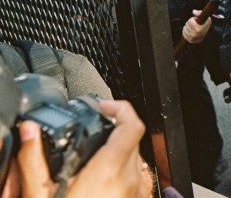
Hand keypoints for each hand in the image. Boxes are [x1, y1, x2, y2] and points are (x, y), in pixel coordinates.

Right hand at [7, 100, 150, 197]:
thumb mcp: (39, 196)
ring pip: (134, 163)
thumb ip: (33, 162)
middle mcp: (129, 181)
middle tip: (91, 136)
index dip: (120, 108)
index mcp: (108, 171)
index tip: (105, 107)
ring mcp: (136, 195)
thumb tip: (28, 133)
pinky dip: (120, 177)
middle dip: (112, 134)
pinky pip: (135, 182)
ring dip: (117, 156)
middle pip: (131, 141)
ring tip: (92, 164)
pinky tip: (100, 186)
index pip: (131, 124)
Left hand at [182, 10, 211, 43]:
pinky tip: (191, 31)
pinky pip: (183, 33)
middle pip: (187, 24)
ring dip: (188, 26)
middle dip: (191, 22)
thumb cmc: (206, 25)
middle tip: (196, 24)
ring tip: (194, 27)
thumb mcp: (206, 17)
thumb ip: (200, 13)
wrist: (209, 35)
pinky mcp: (190, 41)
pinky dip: (186, 31)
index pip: (190, 21)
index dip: (193, 19)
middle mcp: (194, 35)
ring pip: (184, 28)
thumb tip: (193, 11)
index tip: (197, 20)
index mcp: (199, 30)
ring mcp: (192, 39)